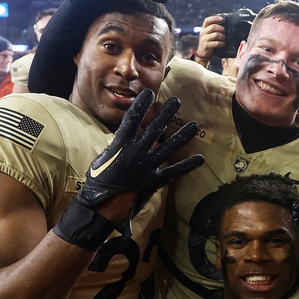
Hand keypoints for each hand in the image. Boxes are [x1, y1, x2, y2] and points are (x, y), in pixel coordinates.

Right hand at [78, 90, 203, 230]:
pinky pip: (173, 172)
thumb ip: (117, 147)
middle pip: (154, 128)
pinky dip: (187, 165)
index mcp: (120, 145)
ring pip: (168, 148)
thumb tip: (124, 139)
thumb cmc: (98, 182)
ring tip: (195, 125)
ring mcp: (146, 166)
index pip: (132, 119)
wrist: (101, 205)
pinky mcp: (154, 181)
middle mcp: (135, 152)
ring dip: (183, 136)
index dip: (141, 105)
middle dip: (166, 113)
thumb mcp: (103, 158)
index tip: (149, 93)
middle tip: (176, 101)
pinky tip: (200, 158)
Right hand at [195, 15, 224, 64]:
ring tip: (224, 38)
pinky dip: (222, 43)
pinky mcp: (206, 46)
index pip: (207, 20)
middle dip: (221, 29)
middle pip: (213, 27)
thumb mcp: (208, 33)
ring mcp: (204, 39)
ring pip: (216, 35)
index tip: (222, 19)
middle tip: (224, 31)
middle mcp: (203, 32)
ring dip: (222, 36)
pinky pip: (217, 43)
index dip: (214, 18)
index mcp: (203, 28)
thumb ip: (212, 28)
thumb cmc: (208, 41)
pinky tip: (223, 44)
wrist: (202, 52)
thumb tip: (223, 22)